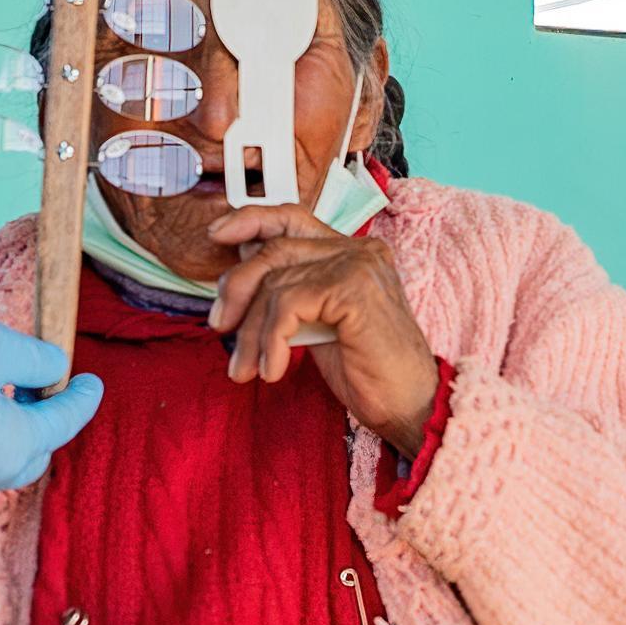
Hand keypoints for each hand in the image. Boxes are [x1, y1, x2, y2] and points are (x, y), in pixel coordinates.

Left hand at [206, 205, 438, 455]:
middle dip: (237, 288)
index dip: (251, 219)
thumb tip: (239, 270)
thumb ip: (290, 289)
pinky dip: (270, 341)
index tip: (216, 234)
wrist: (409, 406)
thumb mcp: (317, 321)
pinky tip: (272, 370)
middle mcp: (358, 250)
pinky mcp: (353, 290)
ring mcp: (358, 267)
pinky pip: (288, 305)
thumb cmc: (366, 370)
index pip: (292, 218)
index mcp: (351, 251)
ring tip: (245, 368)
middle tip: (219, 326)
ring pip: (276, 283)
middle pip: (275, 250)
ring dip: (250, 332)